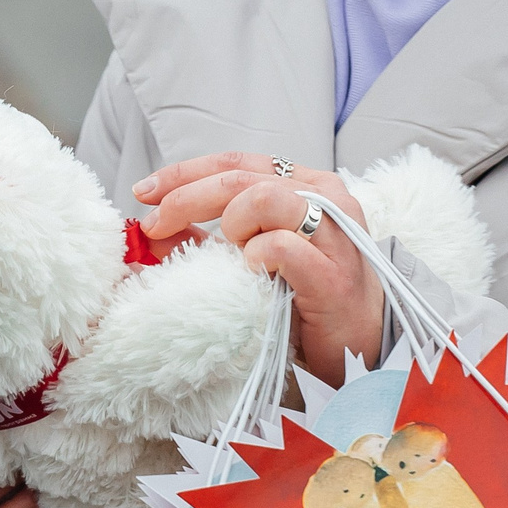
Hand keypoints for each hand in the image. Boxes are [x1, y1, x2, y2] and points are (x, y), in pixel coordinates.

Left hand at [133, 152, 384, 384]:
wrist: (362, 347)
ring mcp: (335, 234)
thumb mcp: (254, 259)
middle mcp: (327, 198)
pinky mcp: (334, 274)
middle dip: (186, 197)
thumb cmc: (307, 298)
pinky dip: (254, 256)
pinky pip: (281, 246)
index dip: (186, 172)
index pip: (238, 161)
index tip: (145, 191)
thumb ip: (211, 240)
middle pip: (242, 176)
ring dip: (231, 223)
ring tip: (232, 252)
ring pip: (265, 197)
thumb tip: (154, 233)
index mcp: (308, 185)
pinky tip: (251, 271)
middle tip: (156, 226)